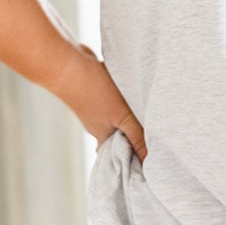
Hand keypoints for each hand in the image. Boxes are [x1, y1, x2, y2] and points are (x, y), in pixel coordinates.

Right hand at [49, 41, 147, 165]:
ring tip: (151, 116)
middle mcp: (99, 126)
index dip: (136, 158)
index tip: (154, 159)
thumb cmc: (94, 92)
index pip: (121, 157)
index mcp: (104, 137)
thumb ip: (136, 137)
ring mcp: (97, 109)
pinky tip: (135, 95)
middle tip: (158, 138)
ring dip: (133, 117)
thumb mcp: (122, 117)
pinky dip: (126, 101)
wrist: (67, 65)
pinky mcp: (98, 93)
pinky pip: (116, 102)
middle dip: (137, 137)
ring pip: (120, 119)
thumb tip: (149, 160)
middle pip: (123, 137)